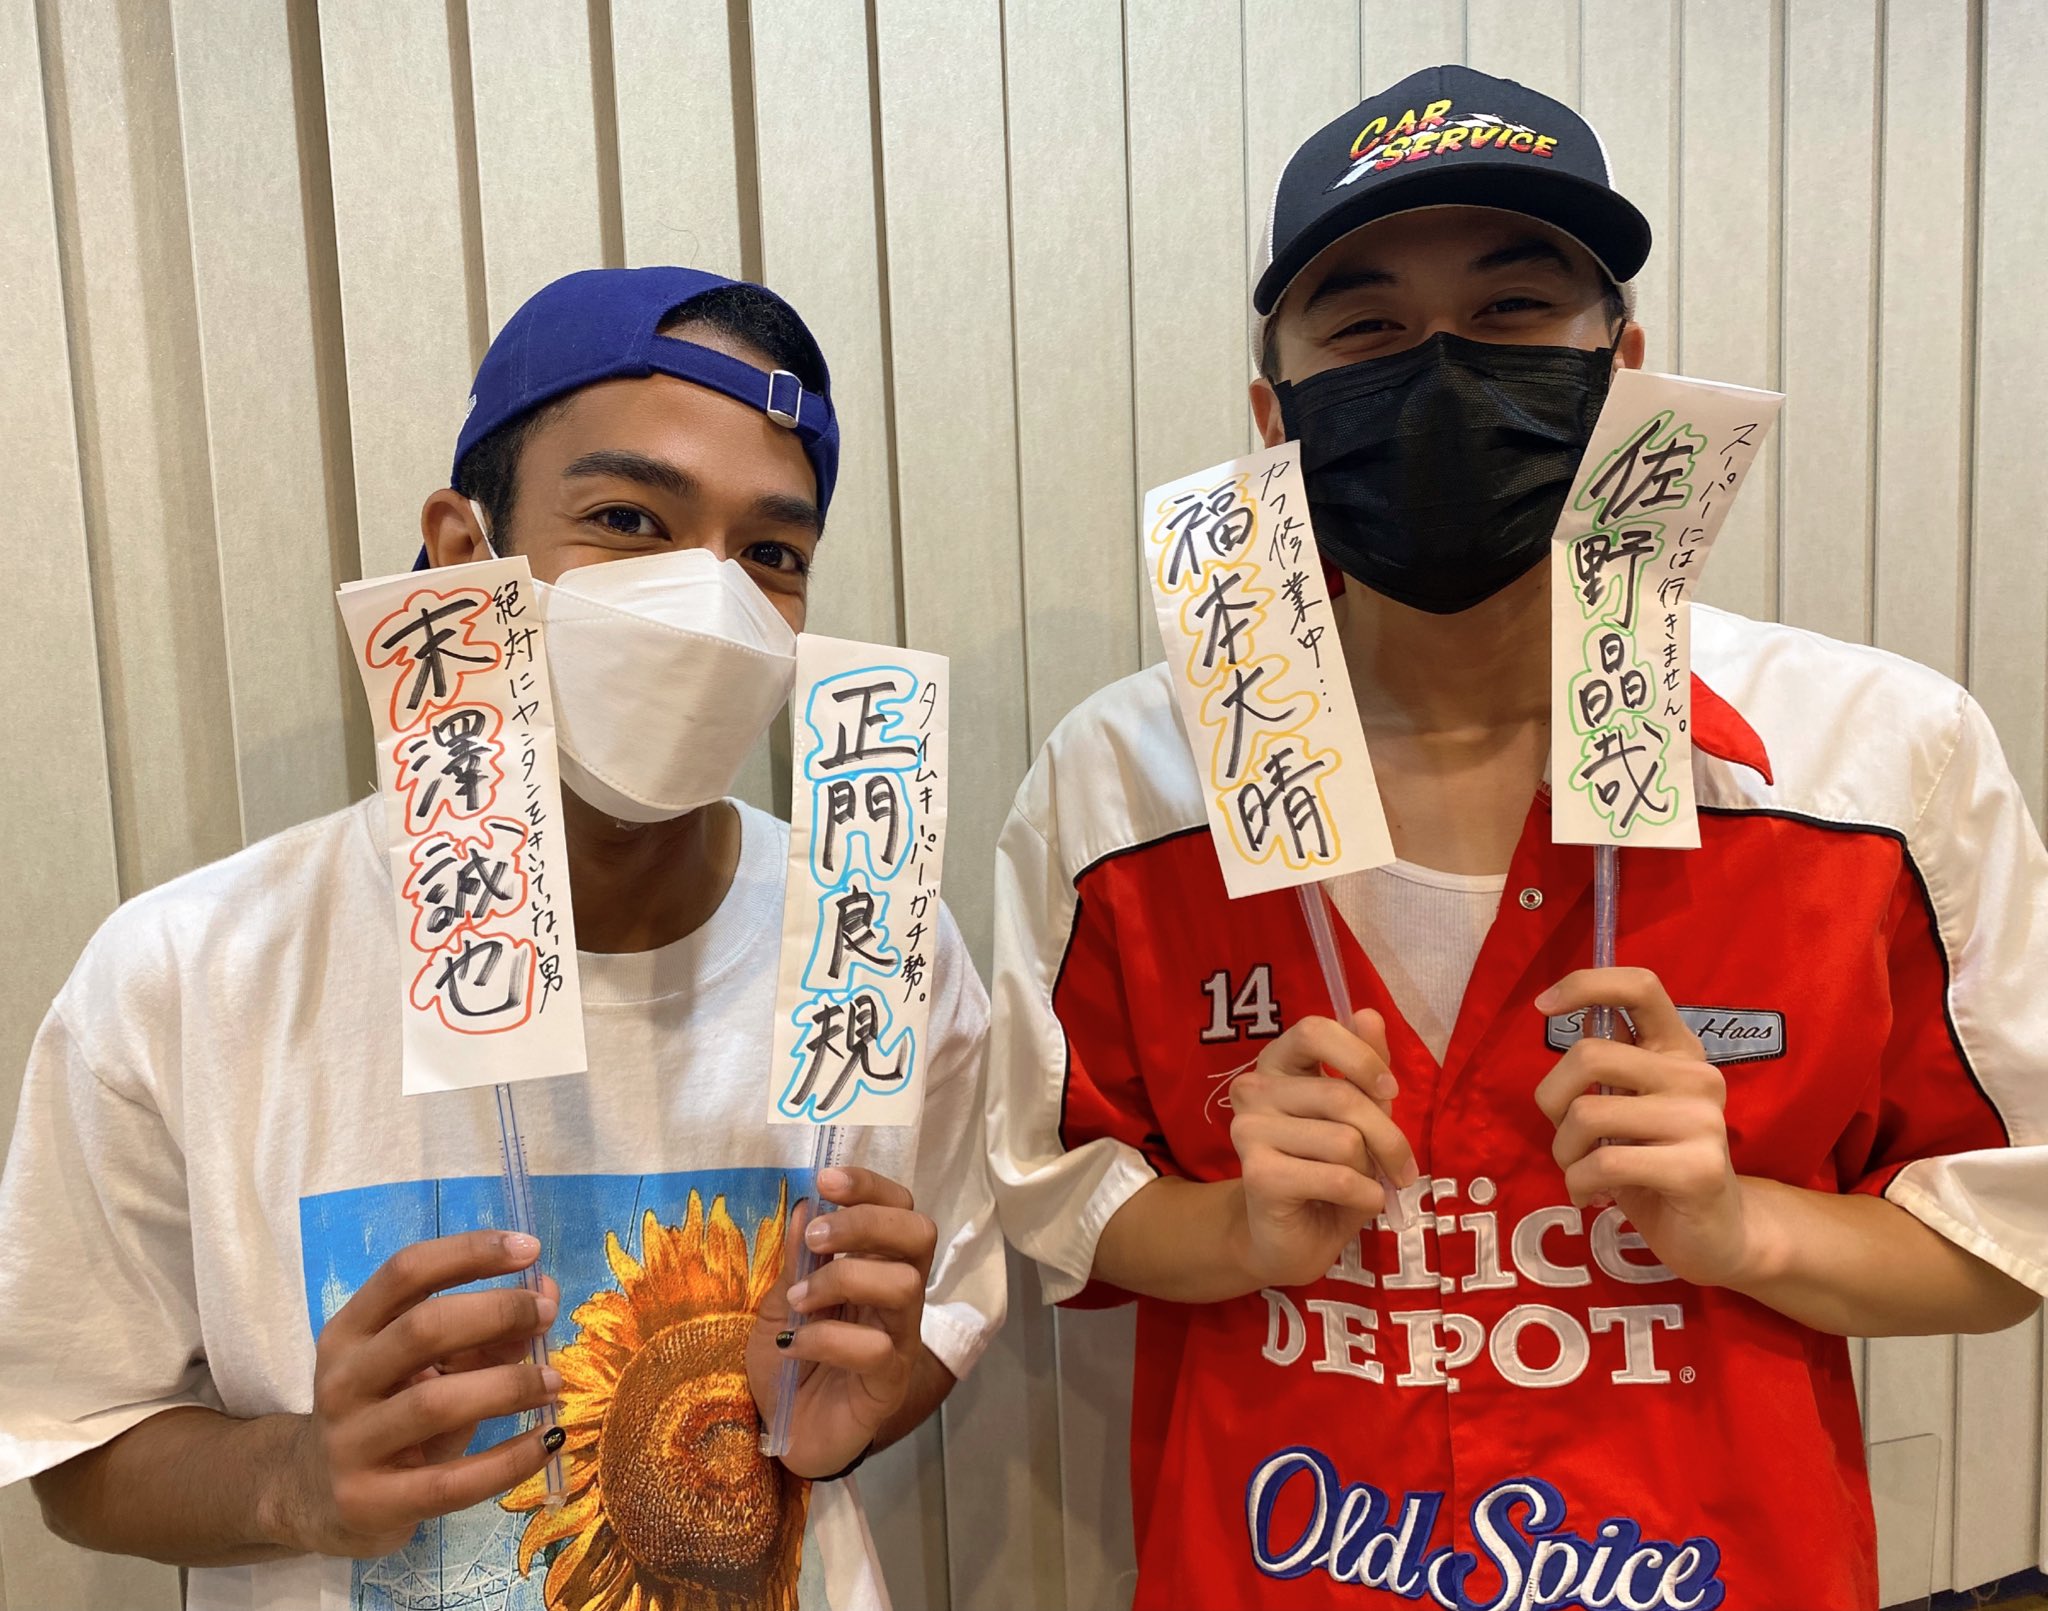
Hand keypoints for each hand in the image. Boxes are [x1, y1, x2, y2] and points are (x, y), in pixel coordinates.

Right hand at [276, 1231, 562, 1557]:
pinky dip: (509, 1460)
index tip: (530, 1248)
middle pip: (422, 1329)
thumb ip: (483, 1333)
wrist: (314, 1498)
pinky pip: (451, 1482)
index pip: (406, 1272)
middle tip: (547, 1314)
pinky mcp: (368, 1502)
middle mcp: (341, 1380)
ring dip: (508, 1386)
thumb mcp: (424, 1367)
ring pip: (435, 1403)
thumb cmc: (385, 1412)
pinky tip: (548, 1440)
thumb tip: (548, 1293)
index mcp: (349, 1330)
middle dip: (496, 1313)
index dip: (470, 1253)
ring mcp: (349, 1443)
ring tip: (553, 1382)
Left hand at [748, 1168, 935, 1479]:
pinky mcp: (889, 1384)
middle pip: (919, 1234)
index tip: (826, 1180)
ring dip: (844, 1280)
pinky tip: (798, 1347)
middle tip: (816, 1239)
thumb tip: (802, 1204)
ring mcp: (900, 1339)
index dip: (870, 1186)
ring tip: (799, 1301)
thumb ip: (794, 1259)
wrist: (783, 1431)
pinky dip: (830, 1338)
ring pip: (906, 1285)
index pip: (898, 1208)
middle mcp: (898, 1295)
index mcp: (875, 1265)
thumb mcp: (778, 1301)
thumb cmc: (788, 1360)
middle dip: (866, 1223)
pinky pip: (877, 1349)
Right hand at [1225, 1010, 1417, 1288]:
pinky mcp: (1258, 1174)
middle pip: (1343, 1097)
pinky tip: (1357, 1203)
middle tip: (1403, 1169)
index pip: (1315, 1031)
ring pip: (1345, 1140)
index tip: (1390, 1092)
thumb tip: (1369, 1014)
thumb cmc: (1325, 1171)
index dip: (1360, 1058)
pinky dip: (1365, 1196)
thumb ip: (1363, 1067)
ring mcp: (1249, 1131)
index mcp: (1276, 1064)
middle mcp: (1253, 1089)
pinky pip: (1338, 1177)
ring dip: (1373, 1172)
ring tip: (1365, 1185)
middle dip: (1389, 1138)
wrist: (1287, 1238)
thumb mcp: (1356, 1116)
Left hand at [1534, 968, 1748, 1286]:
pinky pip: (1604, 1163)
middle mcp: (1696, 1076)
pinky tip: (1591, 1195)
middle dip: (1552, 1100)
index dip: (1584, 985)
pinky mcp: (1699, 1169)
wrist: (1718, 1234)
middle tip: (1564, 1136)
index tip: (1543, 1007)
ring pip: (1588, 1114)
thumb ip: (1607, 1064)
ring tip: (1581, 1171)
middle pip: (1589, 1055)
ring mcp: (1703, 1121)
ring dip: (1564, 1151)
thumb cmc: (1658, 1163)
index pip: (1640, 987)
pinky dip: (1579, 1183)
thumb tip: (1565, 1011)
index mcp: (1678, 1050)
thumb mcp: (1629, 1105)